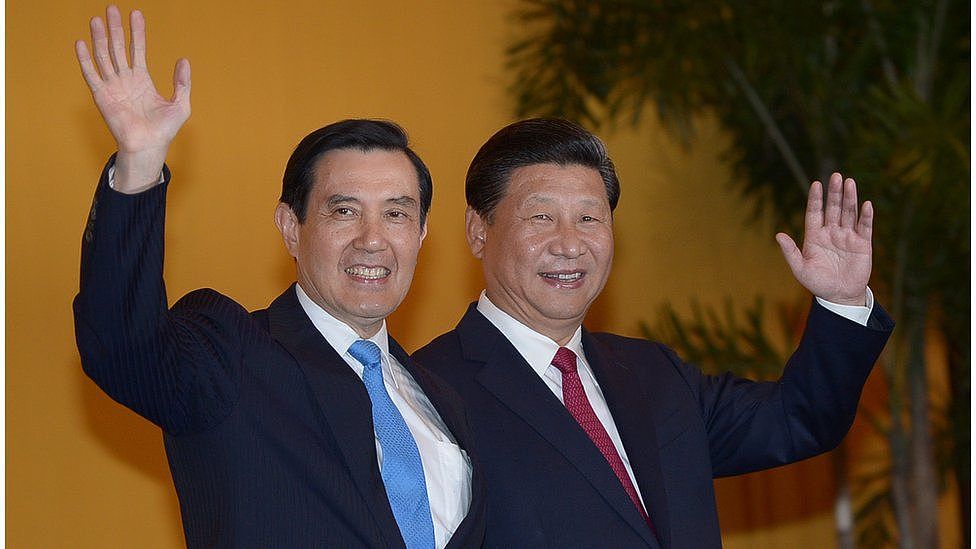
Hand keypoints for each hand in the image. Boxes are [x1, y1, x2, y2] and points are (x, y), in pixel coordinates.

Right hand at [75, 5, 190, 191]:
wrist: (149, 146)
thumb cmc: (164, 130)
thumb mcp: (180, 104)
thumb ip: (182, 82)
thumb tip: (184, 60)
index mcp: (142, 80)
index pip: (137, 49)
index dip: (137, 32)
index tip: (136, 14)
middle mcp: (125, 80)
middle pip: (118, 47)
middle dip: (115, 28)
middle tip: (112, 8)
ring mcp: (112, 86)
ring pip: (104, 56)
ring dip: (100, 38)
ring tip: (97, 19)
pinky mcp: (102, 96)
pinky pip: (92, 74)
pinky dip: (85, 59)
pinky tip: (81, 43)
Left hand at [775, 173, 872, 305]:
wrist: (838, 296)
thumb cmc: (817, 283)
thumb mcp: (800, 268)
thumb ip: (790, 251)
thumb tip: (778, 235)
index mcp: (814, 236)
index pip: (815, 213)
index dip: (816, 199)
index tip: (816, 184)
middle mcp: (831, 232)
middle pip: (833, 208)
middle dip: (834, 193)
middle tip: (836, 175)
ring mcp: (847, 237)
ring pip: (849, 213)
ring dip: (849, 198)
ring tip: (849, 182)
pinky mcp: (862, 244)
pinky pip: (865, 227)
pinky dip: (865, 216)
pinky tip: (866, 204)